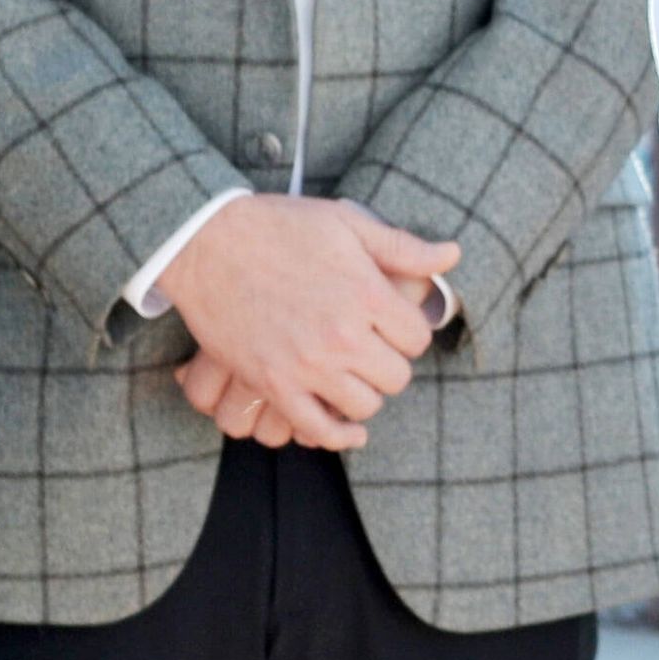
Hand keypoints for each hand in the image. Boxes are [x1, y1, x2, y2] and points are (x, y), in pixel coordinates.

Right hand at [159, 195, 460, 453]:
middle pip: (396, 376)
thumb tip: (453, 254)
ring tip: (353, 376)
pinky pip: (318, 428)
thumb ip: (402, 246)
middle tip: (373, 351)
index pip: (418, 337)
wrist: (205, 242)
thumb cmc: (278, 226)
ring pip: (364, 405)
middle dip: (389, 364)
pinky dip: (337, 435)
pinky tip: (349, 430)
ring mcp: (307, 364)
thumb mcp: (347, 223)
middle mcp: (343, 335)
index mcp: (367, 294)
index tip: (393, 326)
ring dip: (364, 394)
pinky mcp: (272, 384)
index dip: (409, 332)